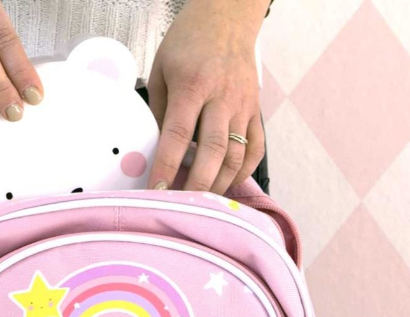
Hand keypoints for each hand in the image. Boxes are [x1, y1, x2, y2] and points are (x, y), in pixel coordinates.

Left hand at [147, 0, 267, 192]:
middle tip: (181, 205)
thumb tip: (154, 152)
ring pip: (236, 156)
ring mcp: (243, 106)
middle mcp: (222, 98)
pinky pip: (255, 149)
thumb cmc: (188, 43)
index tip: (156, 190)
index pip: (178, 135)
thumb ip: (159, 111)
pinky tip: (227, 184)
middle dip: (196, 184)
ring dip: (219, 184)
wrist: (227, 17)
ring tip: (201, 202)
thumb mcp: (161, 70)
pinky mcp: (256, 111)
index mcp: (193, 85)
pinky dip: (243, 172)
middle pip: (213, 152)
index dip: (166, 167)